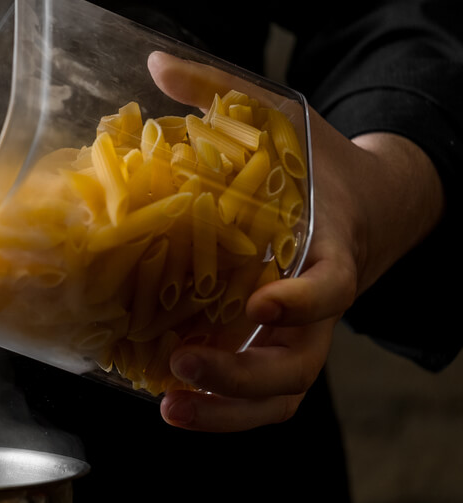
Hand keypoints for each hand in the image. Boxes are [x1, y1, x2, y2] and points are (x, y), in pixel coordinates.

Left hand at [145, 52, 443, 431]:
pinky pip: (263, 399)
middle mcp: (319, 303)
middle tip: (184, 361)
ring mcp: (302, 335)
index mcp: (331, 248)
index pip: (332, 287)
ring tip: (170, 406)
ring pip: (282, 395)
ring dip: (228, 410)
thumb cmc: (320, 166)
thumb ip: (225, 94)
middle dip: (243, 374)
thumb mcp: (284, 122)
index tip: (260, 303)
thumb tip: (155, 64)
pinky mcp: (279, 351)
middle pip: (300, 363)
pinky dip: (224, 413)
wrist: (371, 206)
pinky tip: (172, 405)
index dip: (302, 301)